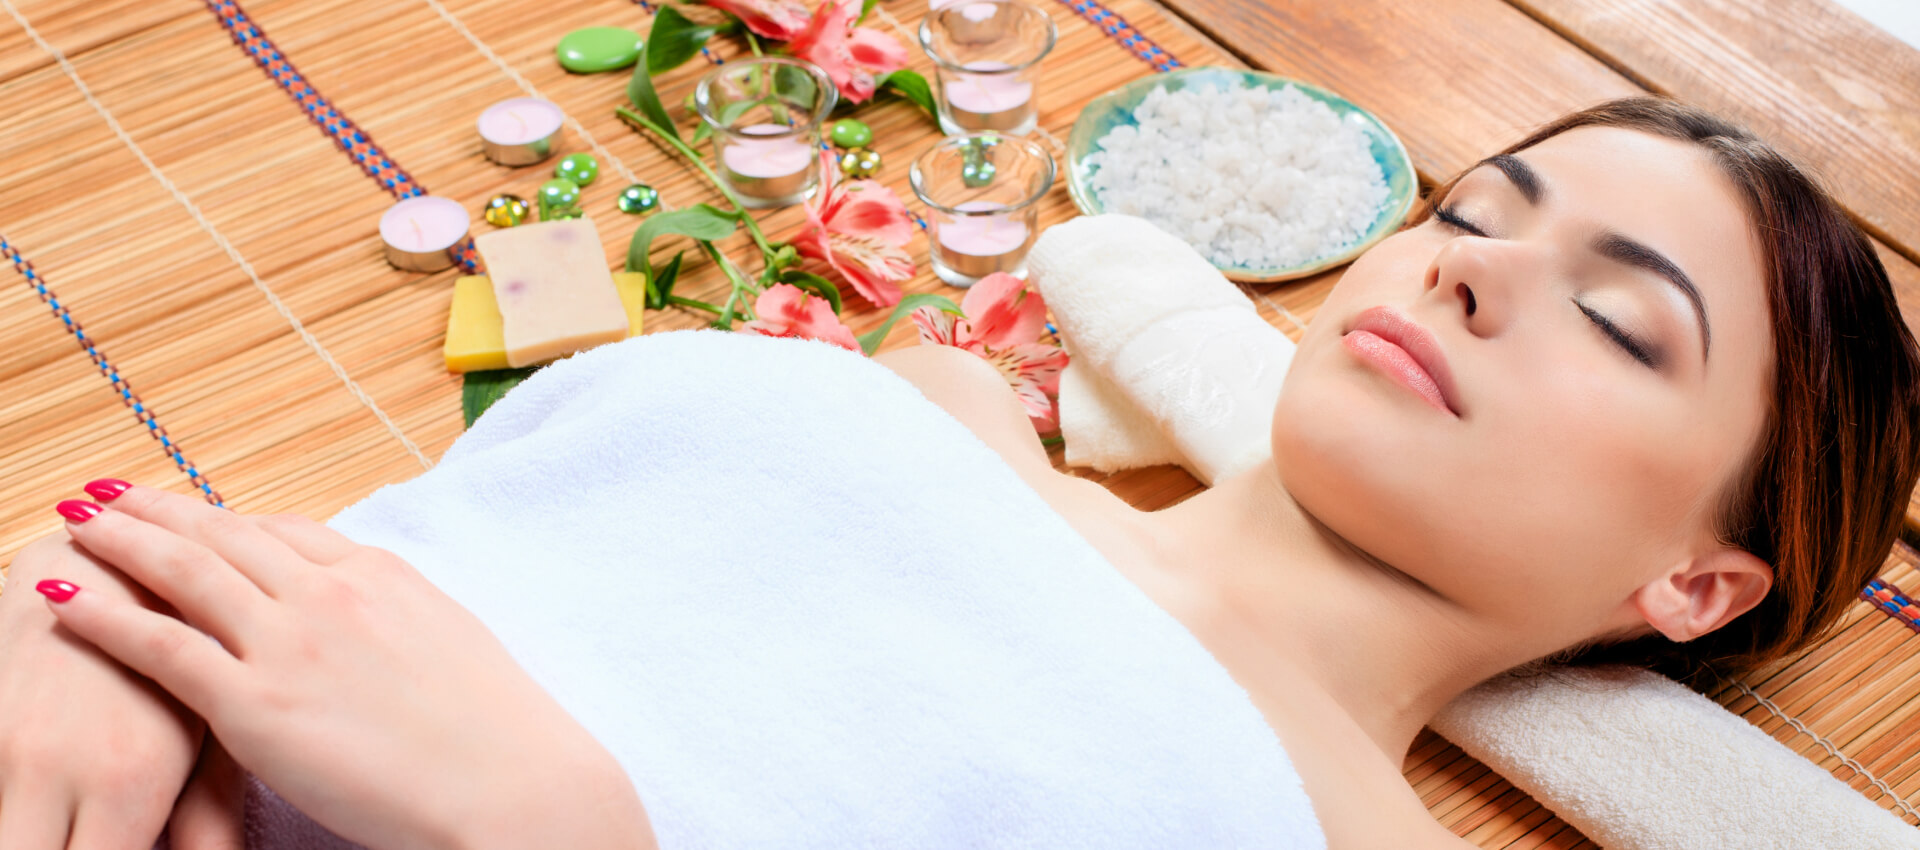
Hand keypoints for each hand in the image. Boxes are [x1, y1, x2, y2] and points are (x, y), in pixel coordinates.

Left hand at [34, 486, 655, 849]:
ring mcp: (290, 642)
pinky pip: (161, 646)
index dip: (226, 519)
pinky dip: (104, 615)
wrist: (512, 785)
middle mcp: (329, 592)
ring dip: (121, 540)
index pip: (287, 531)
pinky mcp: (256, 704)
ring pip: (184, 572)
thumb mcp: (451, 643)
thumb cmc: (497, 733)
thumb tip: (374, 625)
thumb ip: (396, 620)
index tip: (193, 512)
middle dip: (159, 508)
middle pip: (224, 534)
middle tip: (109, 491)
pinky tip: (63, 598)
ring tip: (75, 521)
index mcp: (382, 575)